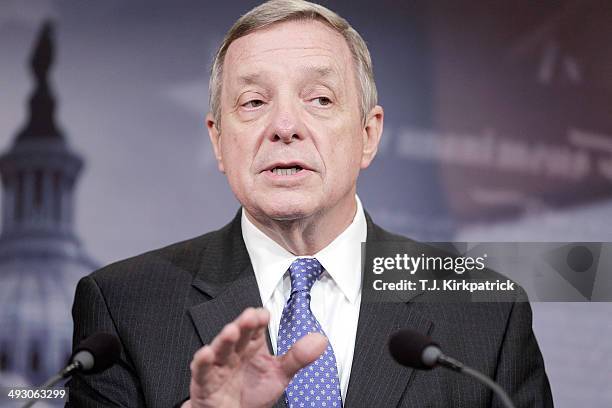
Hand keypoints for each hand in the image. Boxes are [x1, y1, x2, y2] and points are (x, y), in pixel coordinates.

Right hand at [182, 307, 326, 407]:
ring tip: (231, 331)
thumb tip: (320, 340)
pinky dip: (202, 361)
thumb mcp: (279, 374)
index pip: (256, 328)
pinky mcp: (205, 382)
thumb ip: (298, 357)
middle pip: (239, 334)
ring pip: (221, 349)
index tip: (264, 315)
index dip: (259, 320)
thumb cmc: (252, 392)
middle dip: (243, 325)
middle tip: (250, 316)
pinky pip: (202, 371)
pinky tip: (206, 353)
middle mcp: (236, 352)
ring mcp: (219, 366)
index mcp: (252, 346)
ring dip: (224, 339)